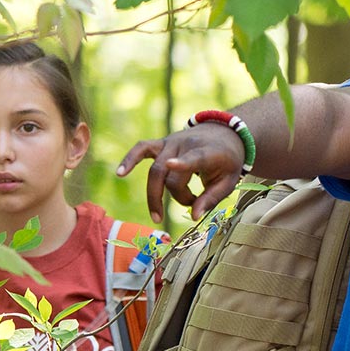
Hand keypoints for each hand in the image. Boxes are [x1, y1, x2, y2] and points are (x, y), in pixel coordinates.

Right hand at [116, 123, 245, 222]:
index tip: (171, 165)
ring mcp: (172, 142)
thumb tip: (193, 216)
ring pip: (155, 169)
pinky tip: (119, 173)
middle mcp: (186, 145)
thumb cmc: (228, 161)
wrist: (225, 133)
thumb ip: (211, 199)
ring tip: (157, 216)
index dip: (182, 162)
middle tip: (191, 206)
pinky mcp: (162, 143)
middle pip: (170, 174)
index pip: (193, 157)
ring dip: (155, 194)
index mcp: (208, 152)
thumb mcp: (230, 181)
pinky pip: (142, 149)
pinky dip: (130, 159)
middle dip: (178, 196)